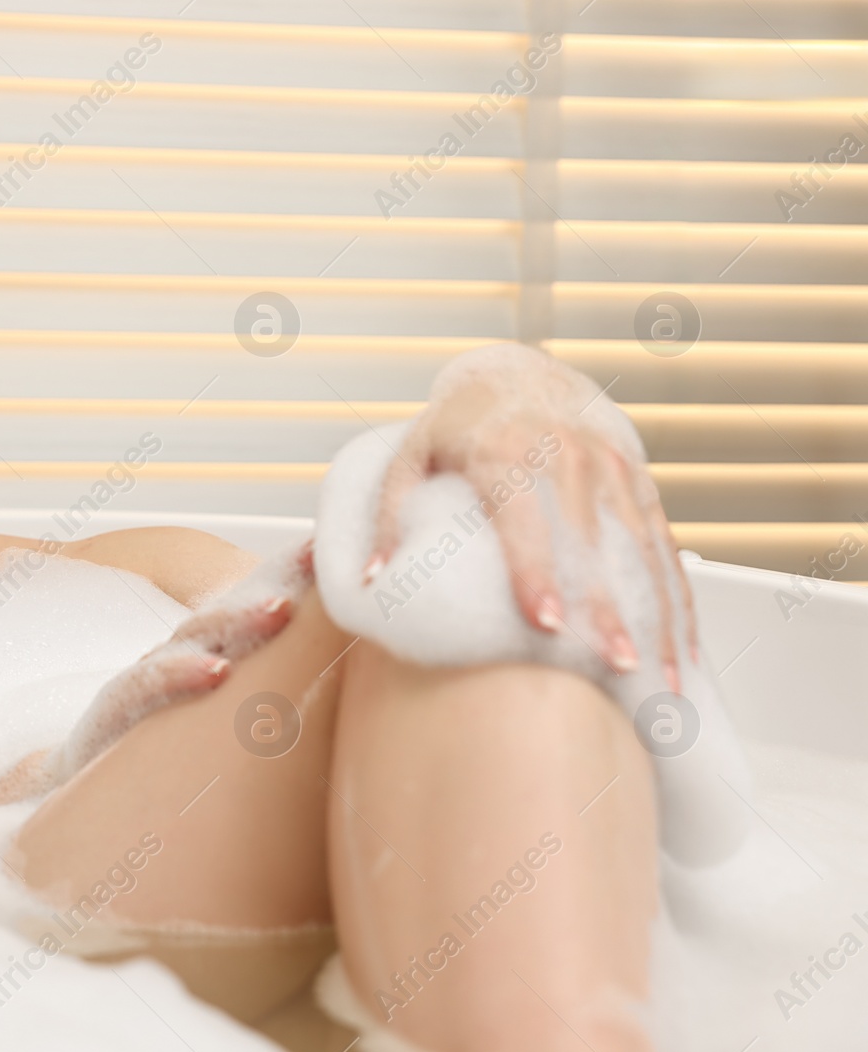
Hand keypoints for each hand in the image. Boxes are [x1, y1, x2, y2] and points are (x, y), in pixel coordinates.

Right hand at [38, 536, 315, 788]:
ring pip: (198, 634)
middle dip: (281, 578)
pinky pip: (148, 684)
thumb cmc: (178, 759)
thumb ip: (284, 711)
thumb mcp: (237, 731)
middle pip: (239, 606)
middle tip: (324, 562)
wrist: (86, 794)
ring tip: (282, 610)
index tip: (339, 552)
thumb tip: (351, 714)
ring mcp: (151, 675)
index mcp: (220, 656)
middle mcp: (187, 655)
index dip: (296, 576)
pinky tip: (217, 672)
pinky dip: (182, 673)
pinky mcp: (116, 708)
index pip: (260, 605)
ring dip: (240, 618)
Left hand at [364, 343, 696, 691]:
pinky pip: (663, 547)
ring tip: (658, 676)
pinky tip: (679, 648)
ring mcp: (609, 469)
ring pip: (638, 550)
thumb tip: (372, 580)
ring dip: (653, 615)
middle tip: (616, 666)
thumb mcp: (409, 457)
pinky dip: (676, 600)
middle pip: (590, 543)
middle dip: (606, 608)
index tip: (544, 622)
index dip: (533, 571)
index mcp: (502, 451)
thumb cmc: (458, 428)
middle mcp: (564, 456)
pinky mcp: (640, 483)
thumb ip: (390, 517)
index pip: (521, 518)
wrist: (522, 375)